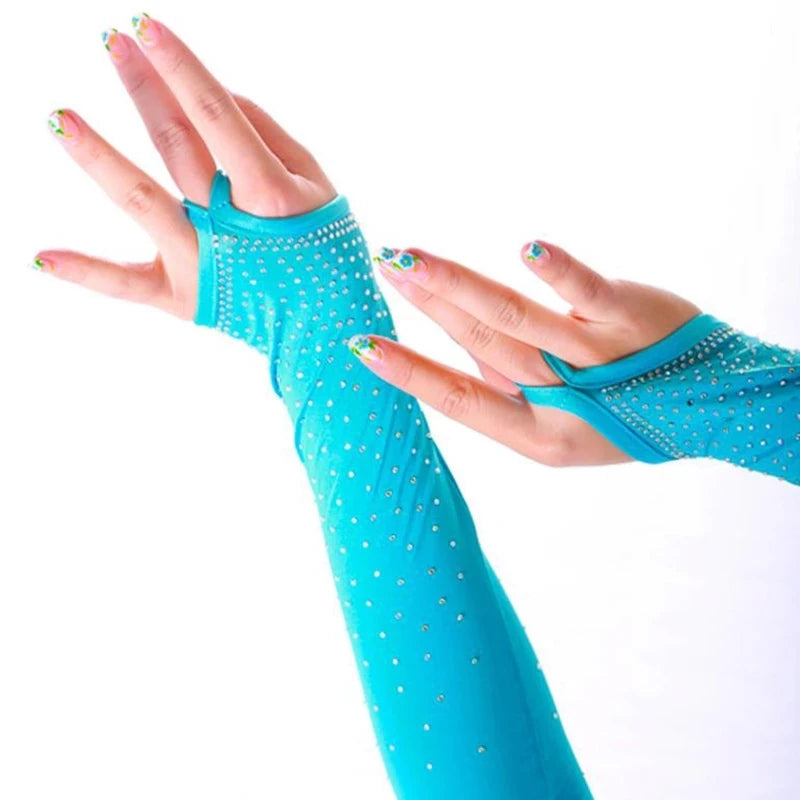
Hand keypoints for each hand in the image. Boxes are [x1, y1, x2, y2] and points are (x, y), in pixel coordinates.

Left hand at [34, 13, 335, 318]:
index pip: (216, 117)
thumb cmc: (326, 249)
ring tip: (58, 117)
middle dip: (144, 90)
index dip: (180, 68)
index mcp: (269, 196)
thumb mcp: (317, 185)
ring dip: (99, 157)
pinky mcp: (181, 297)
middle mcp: (230, 227)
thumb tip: (220, 97)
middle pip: (176, 146)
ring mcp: (201, 264)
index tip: (147, 28)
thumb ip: (269, 136)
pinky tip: (40, 257)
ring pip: (141, 202)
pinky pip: (126, 285)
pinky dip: (86, 272)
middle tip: (114, 42)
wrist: (328, 328)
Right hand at [354, 243, 702, 466]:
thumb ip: (504, 380)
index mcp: (535, 436)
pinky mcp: (632, 322)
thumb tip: (456, 331)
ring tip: (409, 258)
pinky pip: (590, 296)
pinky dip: (560, 274)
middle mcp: (562, 403)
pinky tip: (529, 250)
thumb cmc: (615, 410)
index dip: (409, 374)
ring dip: (458, 287)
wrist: (704, 408)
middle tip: (383, 265)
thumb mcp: (554, 418)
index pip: (460, 400)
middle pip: (481, 346)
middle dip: (427, 305)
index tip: (360, 348)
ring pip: (517, 322)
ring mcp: (596, 362)